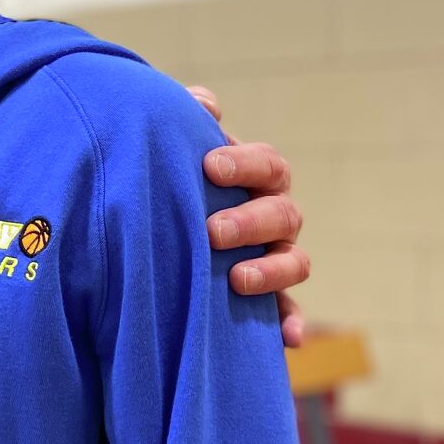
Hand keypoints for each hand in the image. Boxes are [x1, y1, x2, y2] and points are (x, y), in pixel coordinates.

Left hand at [187, 86, 309, 348]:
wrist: (148, 231)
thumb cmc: (168, 180)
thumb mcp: (170, 149)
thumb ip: (185, 120)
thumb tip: (205, 104)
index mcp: (256, 179)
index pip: (268, 166)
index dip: (245, 164)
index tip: (209, 166)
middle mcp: (272, 218)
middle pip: (283, 215)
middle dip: (250, 222)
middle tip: (211, 231)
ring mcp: (273, 259)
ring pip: (294, 263)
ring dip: (271, 271)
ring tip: (237, 278)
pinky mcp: (266, 302)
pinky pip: (287, 315)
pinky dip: (291, 324)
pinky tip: (289, 339)